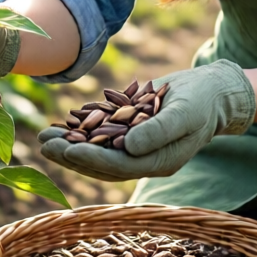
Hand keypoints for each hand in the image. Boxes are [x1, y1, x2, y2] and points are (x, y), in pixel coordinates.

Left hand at [37, 60, 254, 181]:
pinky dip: (82, 132)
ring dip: (70, 145)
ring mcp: (138, 146)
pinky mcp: (132, 131)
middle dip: (71, 154)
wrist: (213, 91)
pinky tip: (62, 126)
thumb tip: (128, 147)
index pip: (119, 166)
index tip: (67, 151)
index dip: (91, 160)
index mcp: (160, 162)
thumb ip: (159, 130)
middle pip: (102, 162)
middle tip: (43, 144)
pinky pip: (103, 136)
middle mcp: (145, 159)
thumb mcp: (184, 112)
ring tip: (44, 137)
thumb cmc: (203, 100)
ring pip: (98, 150)